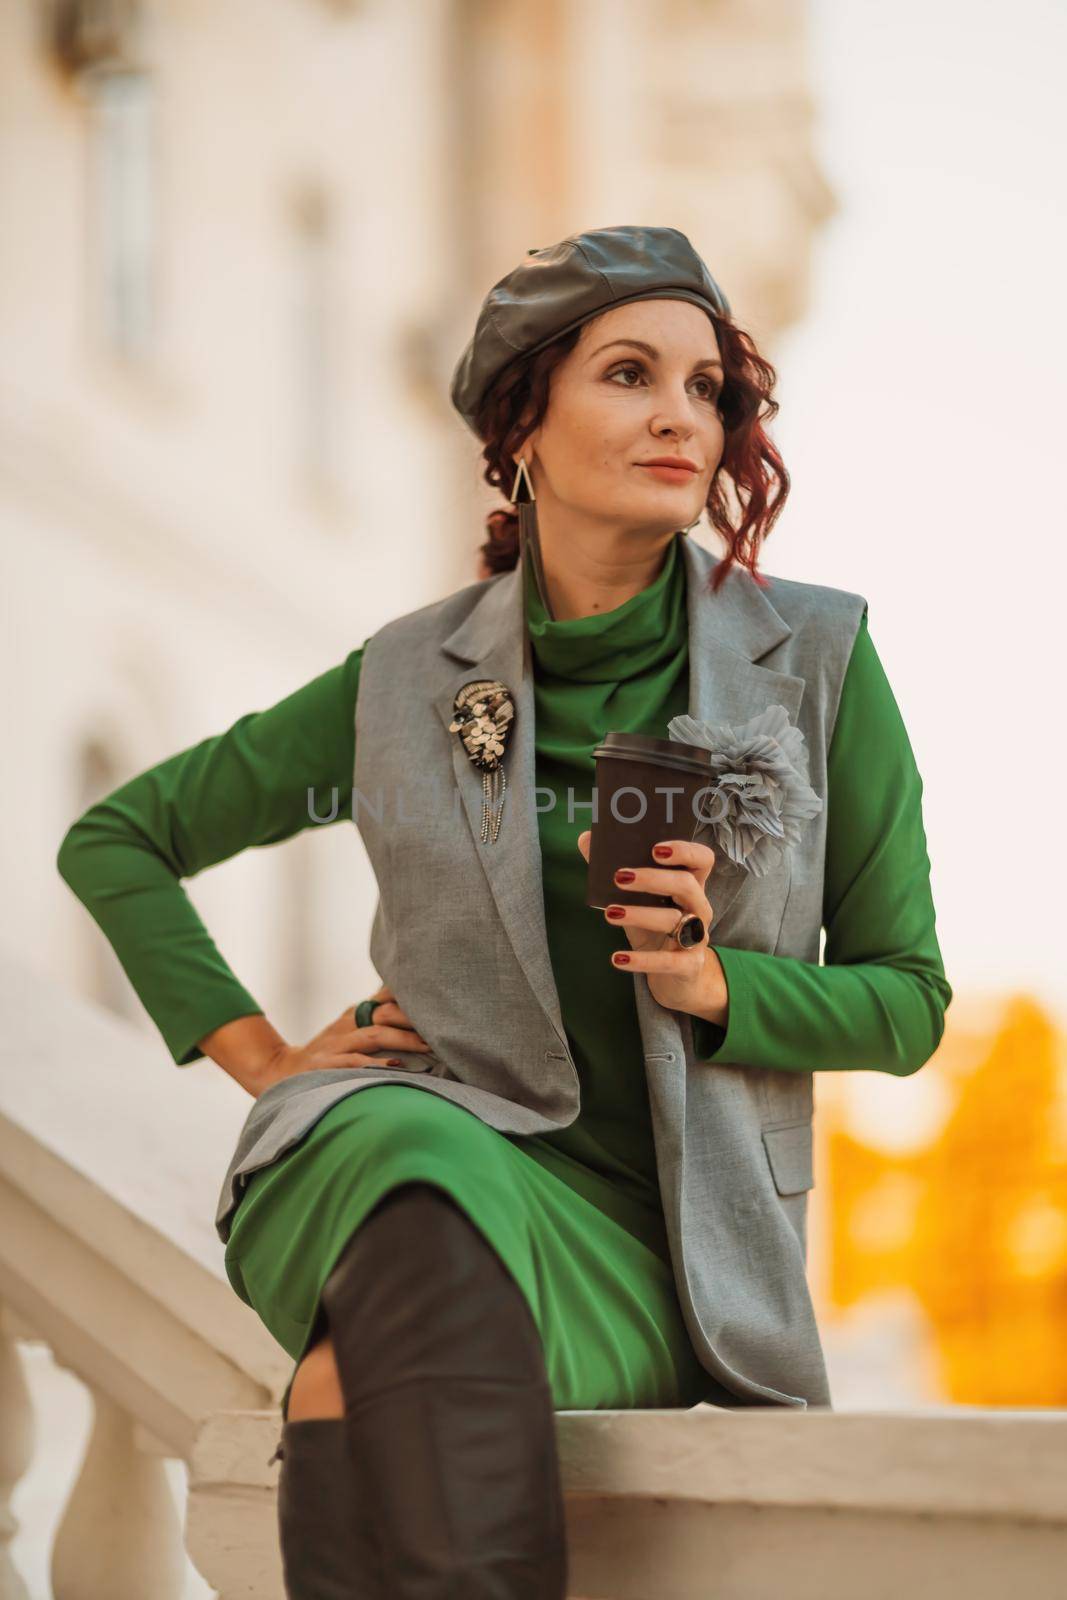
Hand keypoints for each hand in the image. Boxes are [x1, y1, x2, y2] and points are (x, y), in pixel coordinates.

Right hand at [253, 986, 431, 1096]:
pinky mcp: (326, 1067)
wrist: (281, 1071)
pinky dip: (376, 1064)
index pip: (385, 998)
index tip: (438, 1000)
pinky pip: (355, 1063)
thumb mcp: (348, 1029)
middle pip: (384, 1013)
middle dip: (412, 1019)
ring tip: (427, 1046)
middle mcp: (346, 1025)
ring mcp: (336, 1045)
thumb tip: (408, 1004)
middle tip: (441, 1026)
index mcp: (354, 1015)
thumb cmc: (326, 1052)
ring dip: (402, 1040)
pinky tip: (396, 1065)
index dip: (410, 998)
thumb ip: (375, 1016)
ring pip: (373, 1036)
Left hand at [576, 832, 728, 1025]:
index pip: (702, 859)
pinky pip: (668, 962)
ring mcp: (697, 937)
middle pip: (686, 885)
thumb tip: (587, 839)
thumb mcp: (637, 901)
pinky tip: (617, 958)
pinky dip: (642, 960)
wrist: (676, 978)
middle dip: (653, 878)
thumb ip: (615, 870)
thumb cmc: (654, 929)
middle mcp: (699, 908)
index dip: (684, 850)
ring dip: (640, 914)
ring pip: (675, 920)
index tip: (655, 848)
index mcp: (690, 885)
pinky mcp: (689, 966)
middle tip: (619, 876)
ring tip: (609, 913)